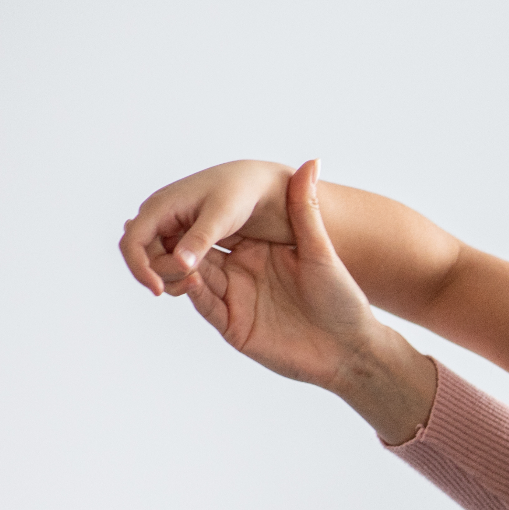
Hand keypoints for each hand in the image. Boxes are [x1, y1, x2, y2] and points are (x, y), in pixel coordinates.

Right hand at [121, 160, 297, 296]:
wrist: (260, 185)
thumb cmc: (241, 192)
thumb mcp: (222, 216)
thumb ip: (200, 239)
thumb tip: (180, 264)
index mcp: (160, 206)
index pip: (132, 242)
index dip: (140, 269)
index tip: (159, 290)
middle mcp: (159, 217)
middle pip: (144, 258)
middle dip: (164, 274)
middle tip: (196, 282)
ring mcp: (170, 228)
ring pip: (158, 263)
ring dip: (173, 277)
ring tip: (199, 282)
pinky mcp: (185, 238)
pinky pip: (175, 261)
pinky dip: (184, 273)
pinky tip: (202, 278)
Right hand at [169, 160, 437, 441]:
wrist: (353, 347)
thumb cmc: (344, 299)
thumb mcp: (321, 251)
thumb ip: (307, 208)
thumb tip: (313, 161)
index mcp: (254, 251)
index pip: (208, 233)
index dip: (187, 223)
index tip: (171, 209)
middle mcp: (239, 274)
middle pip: (189, 254)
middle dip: (169, 243)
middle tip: (155, 233)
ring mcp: (235, 300)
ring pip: (190, 277)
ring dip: (173, 265)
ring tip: (171, 255)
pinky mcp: (234, 326)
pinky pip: (204, 304)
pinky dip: (192, 290)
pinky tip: (187, 278)